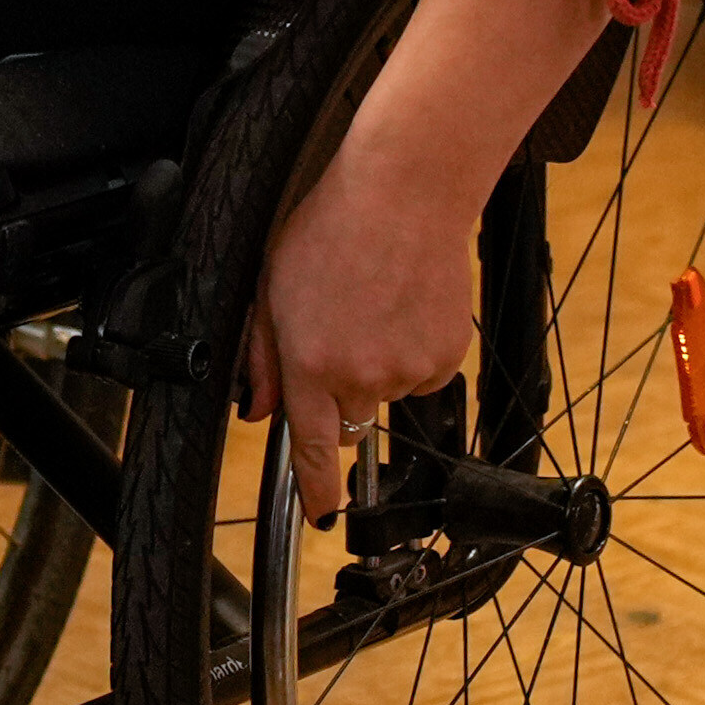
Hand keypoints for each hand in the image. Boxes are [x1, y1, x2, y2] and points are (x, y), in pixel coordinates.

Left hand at [233, 0, 622, 525]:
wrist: (405, 191)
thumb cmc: (329, 227)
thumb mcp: (270, 287)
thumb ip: (262, 356)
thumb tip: (259, 409)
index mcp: (307, 363)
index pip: (308, 448)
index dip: (315, 489)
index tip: (319, 514)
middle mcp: (358, 378)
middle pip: (347, 411)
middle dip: (341, 384)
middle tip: (344, 322)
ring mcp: (406, 371)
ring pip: (387, 389)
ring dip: (380, 359)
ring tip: (376, 298)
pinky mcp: (446, 357)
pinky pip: (425, 372)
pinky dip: (415, 348)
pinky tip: (406, 303)